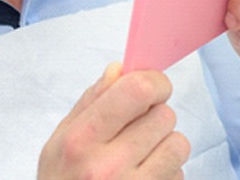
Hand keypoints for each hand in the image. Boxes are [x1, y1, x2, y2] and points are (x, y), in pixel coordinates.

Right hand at [38, 62, 189, 178]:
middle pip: (164, 115)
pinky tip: (143, 177)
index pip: (137, 91)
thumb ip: (90, 101)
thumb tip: (119, 70)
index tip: (152, 85)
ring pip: (178, 144)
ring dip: (165, 144)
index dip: (153, 81)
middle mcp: (108, 166)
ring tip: (141, 153)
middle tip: (137, 126)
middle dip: (155, 115)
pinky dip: (167, 172)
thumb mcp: (60, 139)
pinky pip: (179, 174)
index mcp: (82, 139)